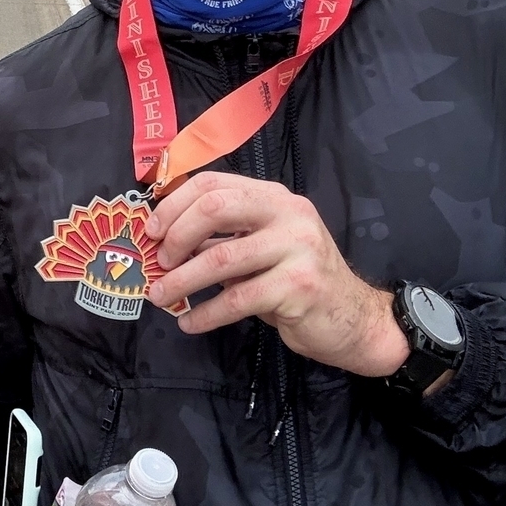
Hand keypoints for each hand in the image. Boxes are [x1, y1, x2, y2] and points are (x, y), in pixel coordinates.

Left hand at [144, 171, 408, 377]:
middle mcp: (288, 213)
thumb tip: (162, 241)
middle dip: (177, 236)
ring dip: (181, 281)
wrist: (354, 319)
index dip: (173, 205)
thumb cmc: (297, 280)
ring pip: (221, 259)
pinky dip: (206, 313)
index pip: (212, 184)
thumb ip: (221, 238)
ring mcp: (297, 249)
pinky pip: (237, 299)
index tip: (151, 232)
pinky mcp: (298, 288)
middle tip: (159, 264)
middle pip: (215, 208)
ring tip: (160, 296)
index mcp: (273, 196)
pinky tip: (189, 322)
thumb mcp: (260, 248)